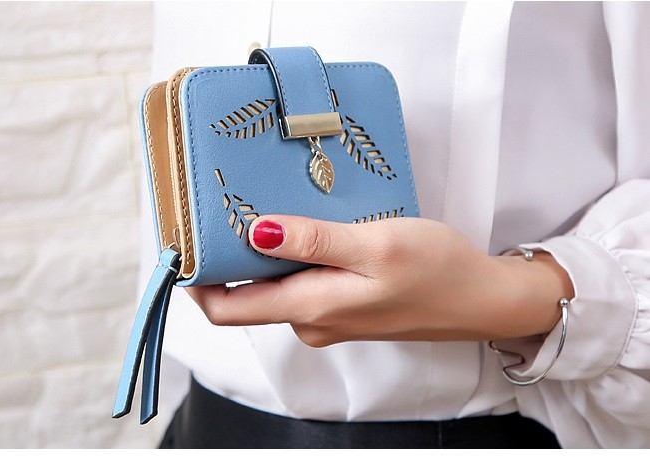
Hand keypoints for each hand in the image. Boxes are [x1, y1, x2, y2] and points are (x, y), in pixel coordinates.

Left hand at [186, 215, 573, 346]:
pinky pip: (301, 282)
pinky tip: (309, 225)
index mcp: (310, 308)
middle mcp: (310, 319)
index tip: (185, 242)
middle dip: (228, 256)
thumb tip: (255, 231)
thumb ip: (312, 241)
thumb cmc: (438, 271)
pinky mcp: (343, 306)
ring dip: (265, 252)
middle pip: (245, 294)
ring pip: (274, 286)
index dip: (196, 281)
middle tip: (225, 205)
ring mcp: (327, 315)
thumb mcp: (374, 246)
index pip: (226, 309)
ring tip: (271, 204)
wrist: (483, 299)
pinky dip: (293, 256)